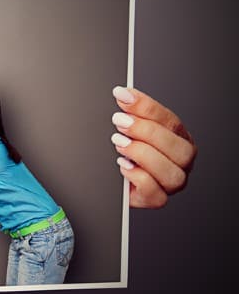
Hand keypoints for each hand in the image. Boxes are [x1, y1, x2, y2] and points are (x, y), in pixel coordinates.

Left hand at [111, 86, 195, 207]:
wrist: (112, 178)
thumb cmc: (124, 150)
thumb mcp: (127, 128)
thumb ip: (129, 113)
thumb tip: (122, 94)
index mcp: (179, 138)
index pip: (170, 121)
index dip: (147, 107)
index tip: (123, 96)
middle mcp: (181, 161)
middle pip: (179, 148)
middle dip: (147, 132)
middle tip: (119, 121)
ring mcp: (171, 182)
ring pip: (171, 172)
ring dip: (142, 154)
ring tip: (119, 143)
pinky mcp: (156, 199)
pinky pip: (155, 193)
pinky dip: (138, 177)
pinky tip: (123, 165)